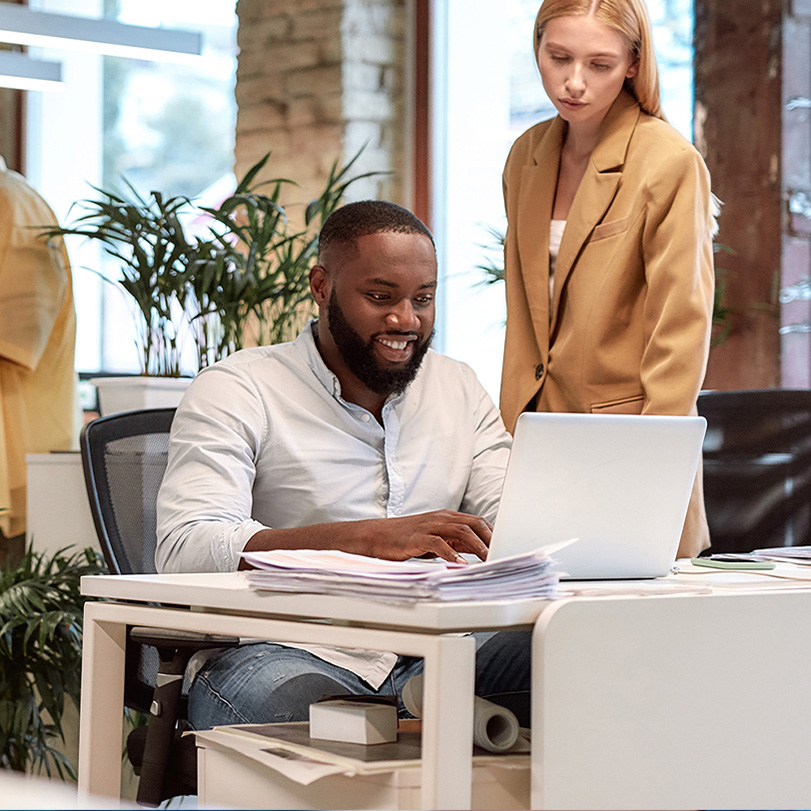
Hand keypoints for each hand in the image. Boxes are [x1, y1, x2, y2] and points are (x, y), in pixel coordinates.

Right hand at [358, 510, 491, 562]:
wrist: (377, 535)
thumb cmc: (406, 539)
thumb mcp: (435, 538)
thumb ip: (455, 542)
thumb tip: (479, 552)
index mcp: (447, 517)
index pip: (478, 522)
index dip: (493, 534)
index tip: (506, 549)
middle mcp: (441, 518)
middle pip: (473, 524)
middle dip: (491, 539)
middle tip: (503, 555)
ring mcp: (429, 526)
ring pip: (461, 531)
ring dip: (477, 546)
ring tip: (488, 560)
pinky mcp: (417, 537)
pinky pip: (438, 543)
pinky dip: (451, 554)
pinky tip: (459, 564)